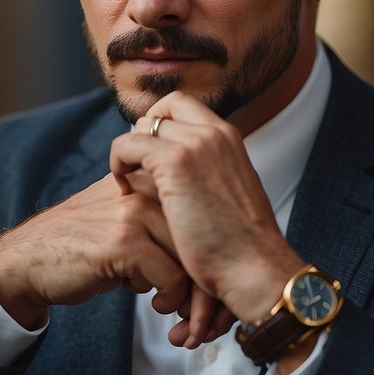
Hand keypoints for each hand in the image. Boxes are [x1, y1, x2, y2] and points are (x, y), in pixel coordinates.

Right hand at [0, 173, 191, 329]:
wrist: (29, 260)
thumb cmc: (80, 248)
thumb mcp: (122, 220)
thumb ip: (159, 220)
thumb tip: (205, 255)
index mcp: (148, 178)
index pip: (200, 212)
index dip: (210, 253)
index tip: (208, 284)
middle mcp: (144, 188)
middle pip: (201, 235)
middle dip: (206, 280)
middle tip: (199, 307)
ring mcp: (134, 211)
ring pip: (192, 258)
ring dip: (190, 295)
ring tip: (176, 308)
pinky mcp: (124, 241)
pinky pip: (172, 276)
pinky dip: (170, 299)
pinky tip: (157, 305)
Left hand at [109, 92, 305, 327]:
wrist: (255, 269)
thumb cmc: (240, 248)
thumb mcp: (228, 196)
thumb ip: (209, 175)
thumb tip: (180, 179)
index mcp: (229, 138)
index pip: (183, 104)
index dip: (159, 123)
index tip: (149, 155)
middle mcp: (215, 133)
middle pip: (162, 108)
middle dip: (142, 134)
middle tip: (136, 168)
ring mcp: (196, 144)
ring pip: (142, 125)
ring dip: (128, 152)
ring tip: (128, 183)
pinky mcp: (175, 163)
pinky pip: (128, 144)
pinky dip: (118, 162)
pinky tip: (123, 189)